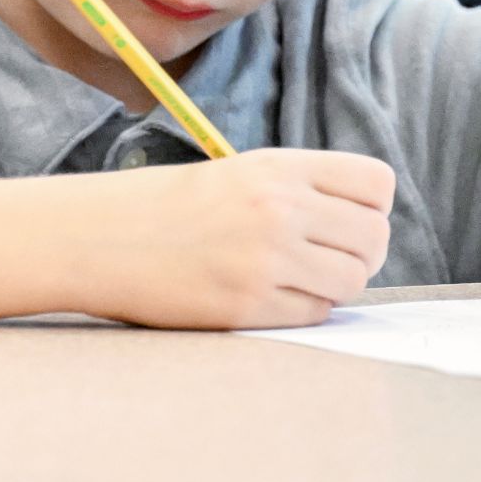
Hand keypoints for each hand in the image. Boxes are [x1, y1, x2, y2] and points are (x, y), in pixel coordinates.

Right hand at [88, 148, 393, 329]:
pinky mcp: (249, 305)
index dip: (371, 206)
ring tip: (296, 277)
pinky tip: (268, 294)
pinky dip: (302, 309)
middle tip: (326, 256)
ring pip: (352, 281)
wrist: (104, 236)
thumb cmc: (173, 206)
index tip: (347, 218)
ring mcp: (265, 259)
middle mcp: (279, 208)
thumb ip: (302, 190)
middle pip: (374, 238)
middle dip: (361, 253)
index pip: (376, 183)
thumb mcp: (240, 173)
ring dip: (333, 284)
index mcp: (278, 167)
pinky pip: (314, 314)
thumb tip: (368, 227)